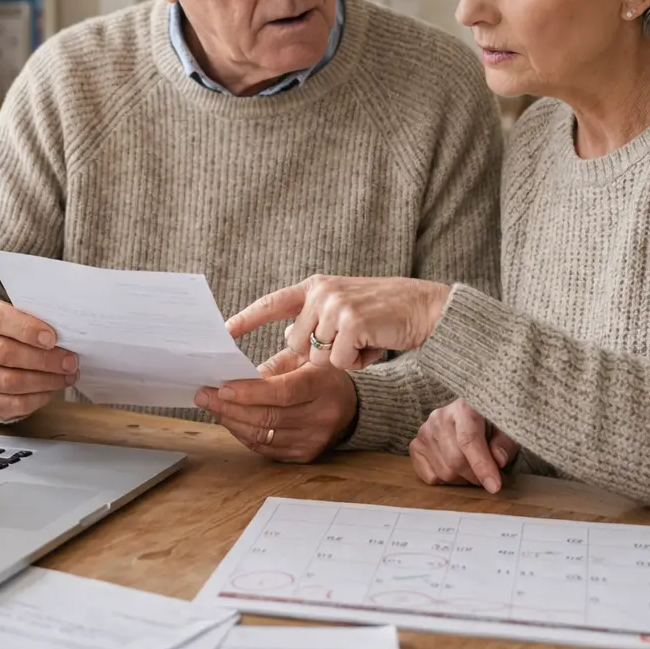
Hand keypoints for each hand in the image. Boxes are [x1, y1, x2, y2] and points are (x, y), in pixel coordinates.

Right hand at [0, 300, 77, 419]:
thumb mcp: (17, 317)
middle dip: (43, 359)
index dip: (26, 329)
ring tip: (67, 376)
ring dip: (45, 380)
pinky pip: (12, 403)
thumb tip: (67, 332)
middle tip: (69, 361)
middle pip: (4, 353)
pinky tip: (52, 389)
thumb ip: (35, 321)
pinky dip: (38, 398)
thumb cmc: (9, 333)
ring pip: (10, 381)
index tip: (52, 338)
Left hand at [194, 351, 358, 461]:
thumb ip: (271, 368)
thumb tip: (234, 380)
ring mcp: (315, 439)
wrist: (349, 403)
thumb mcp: (302, 358)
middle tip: (204, 396)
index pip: (283, 393)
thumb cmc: (319, 374)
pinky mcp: (306, 454)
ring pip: (263, 436)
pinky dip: (244, 435)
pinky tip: (230, 421)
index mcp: (323, 384)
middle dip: (230, 408)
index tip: (222, 388)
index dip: (249, 393)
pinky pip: (266, 449)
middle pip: (268, 417)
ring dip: (232, 422)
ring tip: (212, 407)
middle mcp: (323, 415)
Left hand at [227, 276, 452, 370]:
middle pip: (296, 344)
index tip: (224, 331)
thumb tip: (280, 352)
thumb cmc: (384, 316)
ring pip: (317, 356)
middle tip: (349, 343)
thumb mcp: (343, 314)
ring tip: (365, 341)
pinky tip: (373, 346)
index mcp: (316, 287)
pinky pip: (339, 361)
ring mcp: (335, 305)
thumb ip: (313, 326)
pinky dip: (357, 362)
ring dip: (342, 359)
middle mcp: (321, 292)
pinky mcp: (351, 322)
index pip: (273, 303)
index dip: (248, 318)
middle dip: (318, 354)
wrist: (425, 308)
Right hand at [409, 400, 518, 492]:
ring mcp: (424, 432)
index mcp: (464, 408)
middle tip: (491, 477)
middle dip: (476, 477)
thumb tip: (499, 460)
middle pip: (455, 460)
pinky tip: (456, 469)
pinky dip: (447, 481)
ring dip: (463, 480)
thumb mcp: (504, 429)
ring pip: (444, 473)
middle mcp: (439, 418)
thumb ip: (504, 443)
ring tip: (474, 470)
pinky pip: (430, 477)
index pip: (469, 439)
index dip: (482, 465)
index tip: (495, 486)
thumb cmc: (488, 423)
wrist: (467, 414)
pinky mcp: (416, 446)